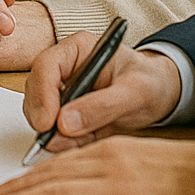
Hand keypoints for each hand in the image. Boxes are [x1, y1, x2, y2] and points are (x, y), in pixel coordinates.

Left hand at [0, 135, 194, 194]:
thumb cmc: (177, 173)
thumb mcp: (133, 159)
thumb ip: (100, 167)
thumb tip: (63, 185)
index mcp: (106, 151)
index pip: (53, 167)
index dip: (19, 180)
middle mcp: (106, 165)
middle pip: (48, 180)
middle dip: (9, 192)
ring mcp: (118, 188)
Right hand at [23, 33, 182, 148]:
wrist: (159, 95)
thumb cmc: (150, 83)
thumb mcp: (136, 92)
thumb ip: (103, 105)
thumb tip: (65, 123)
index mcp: (78, 49)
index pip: (46, 66)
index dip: (41, 94)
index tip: (47, 122)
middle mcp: (64, 68)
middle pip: (35, 89)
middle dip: (41, 116)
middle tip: (53, 141)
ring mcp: (62, 90)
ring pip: (38, 112)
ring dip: (51, 133)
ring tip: (76, 143)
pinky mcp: (65, 113)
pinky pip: (53, 130)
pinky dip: (61, 143)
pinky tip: (80, 145)